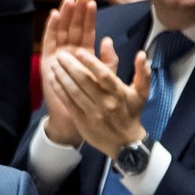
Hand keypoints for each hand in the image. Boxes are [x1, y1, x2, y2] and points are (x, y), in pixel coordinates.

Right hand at [39, 0, 97, 145]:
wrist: (78, 118)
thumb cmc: (93, 99)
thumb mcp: (106, 78)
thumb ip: (109, 60)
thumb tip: (108, 40)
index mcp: (85, 55)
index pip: (86, 31)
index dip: (88, 16)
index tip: (92, 0)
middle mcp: (70, 53)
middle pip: (73, 27)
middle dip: (76, 10)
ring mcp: (58, 57)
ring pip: (61, 31)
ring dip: (64, 15)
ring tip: (68, 0)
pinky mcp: (48, 63)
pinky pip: (49, 42)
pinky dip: (51, 29)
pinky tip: (54, 15)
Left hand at [49, 44, 150, 158]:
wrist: (125, 143)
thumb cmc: (132, 113)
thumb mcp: (141, 93)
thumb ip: (142, 73)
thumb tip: (141, 54)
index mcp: (119, 93)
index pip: (103, 75)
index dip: (91, 63)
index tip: (78, 51)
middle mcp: (105, 103)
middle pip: (85, 82)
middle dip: (70, 66)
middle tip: (60, 55)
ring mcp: (93, 113)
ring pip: (74, 92)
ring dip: (62, 77)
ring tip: (54, 65)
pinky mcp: (82, 121)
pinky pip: (69, 103)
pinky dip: (59, 91)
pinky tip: (52, 80)